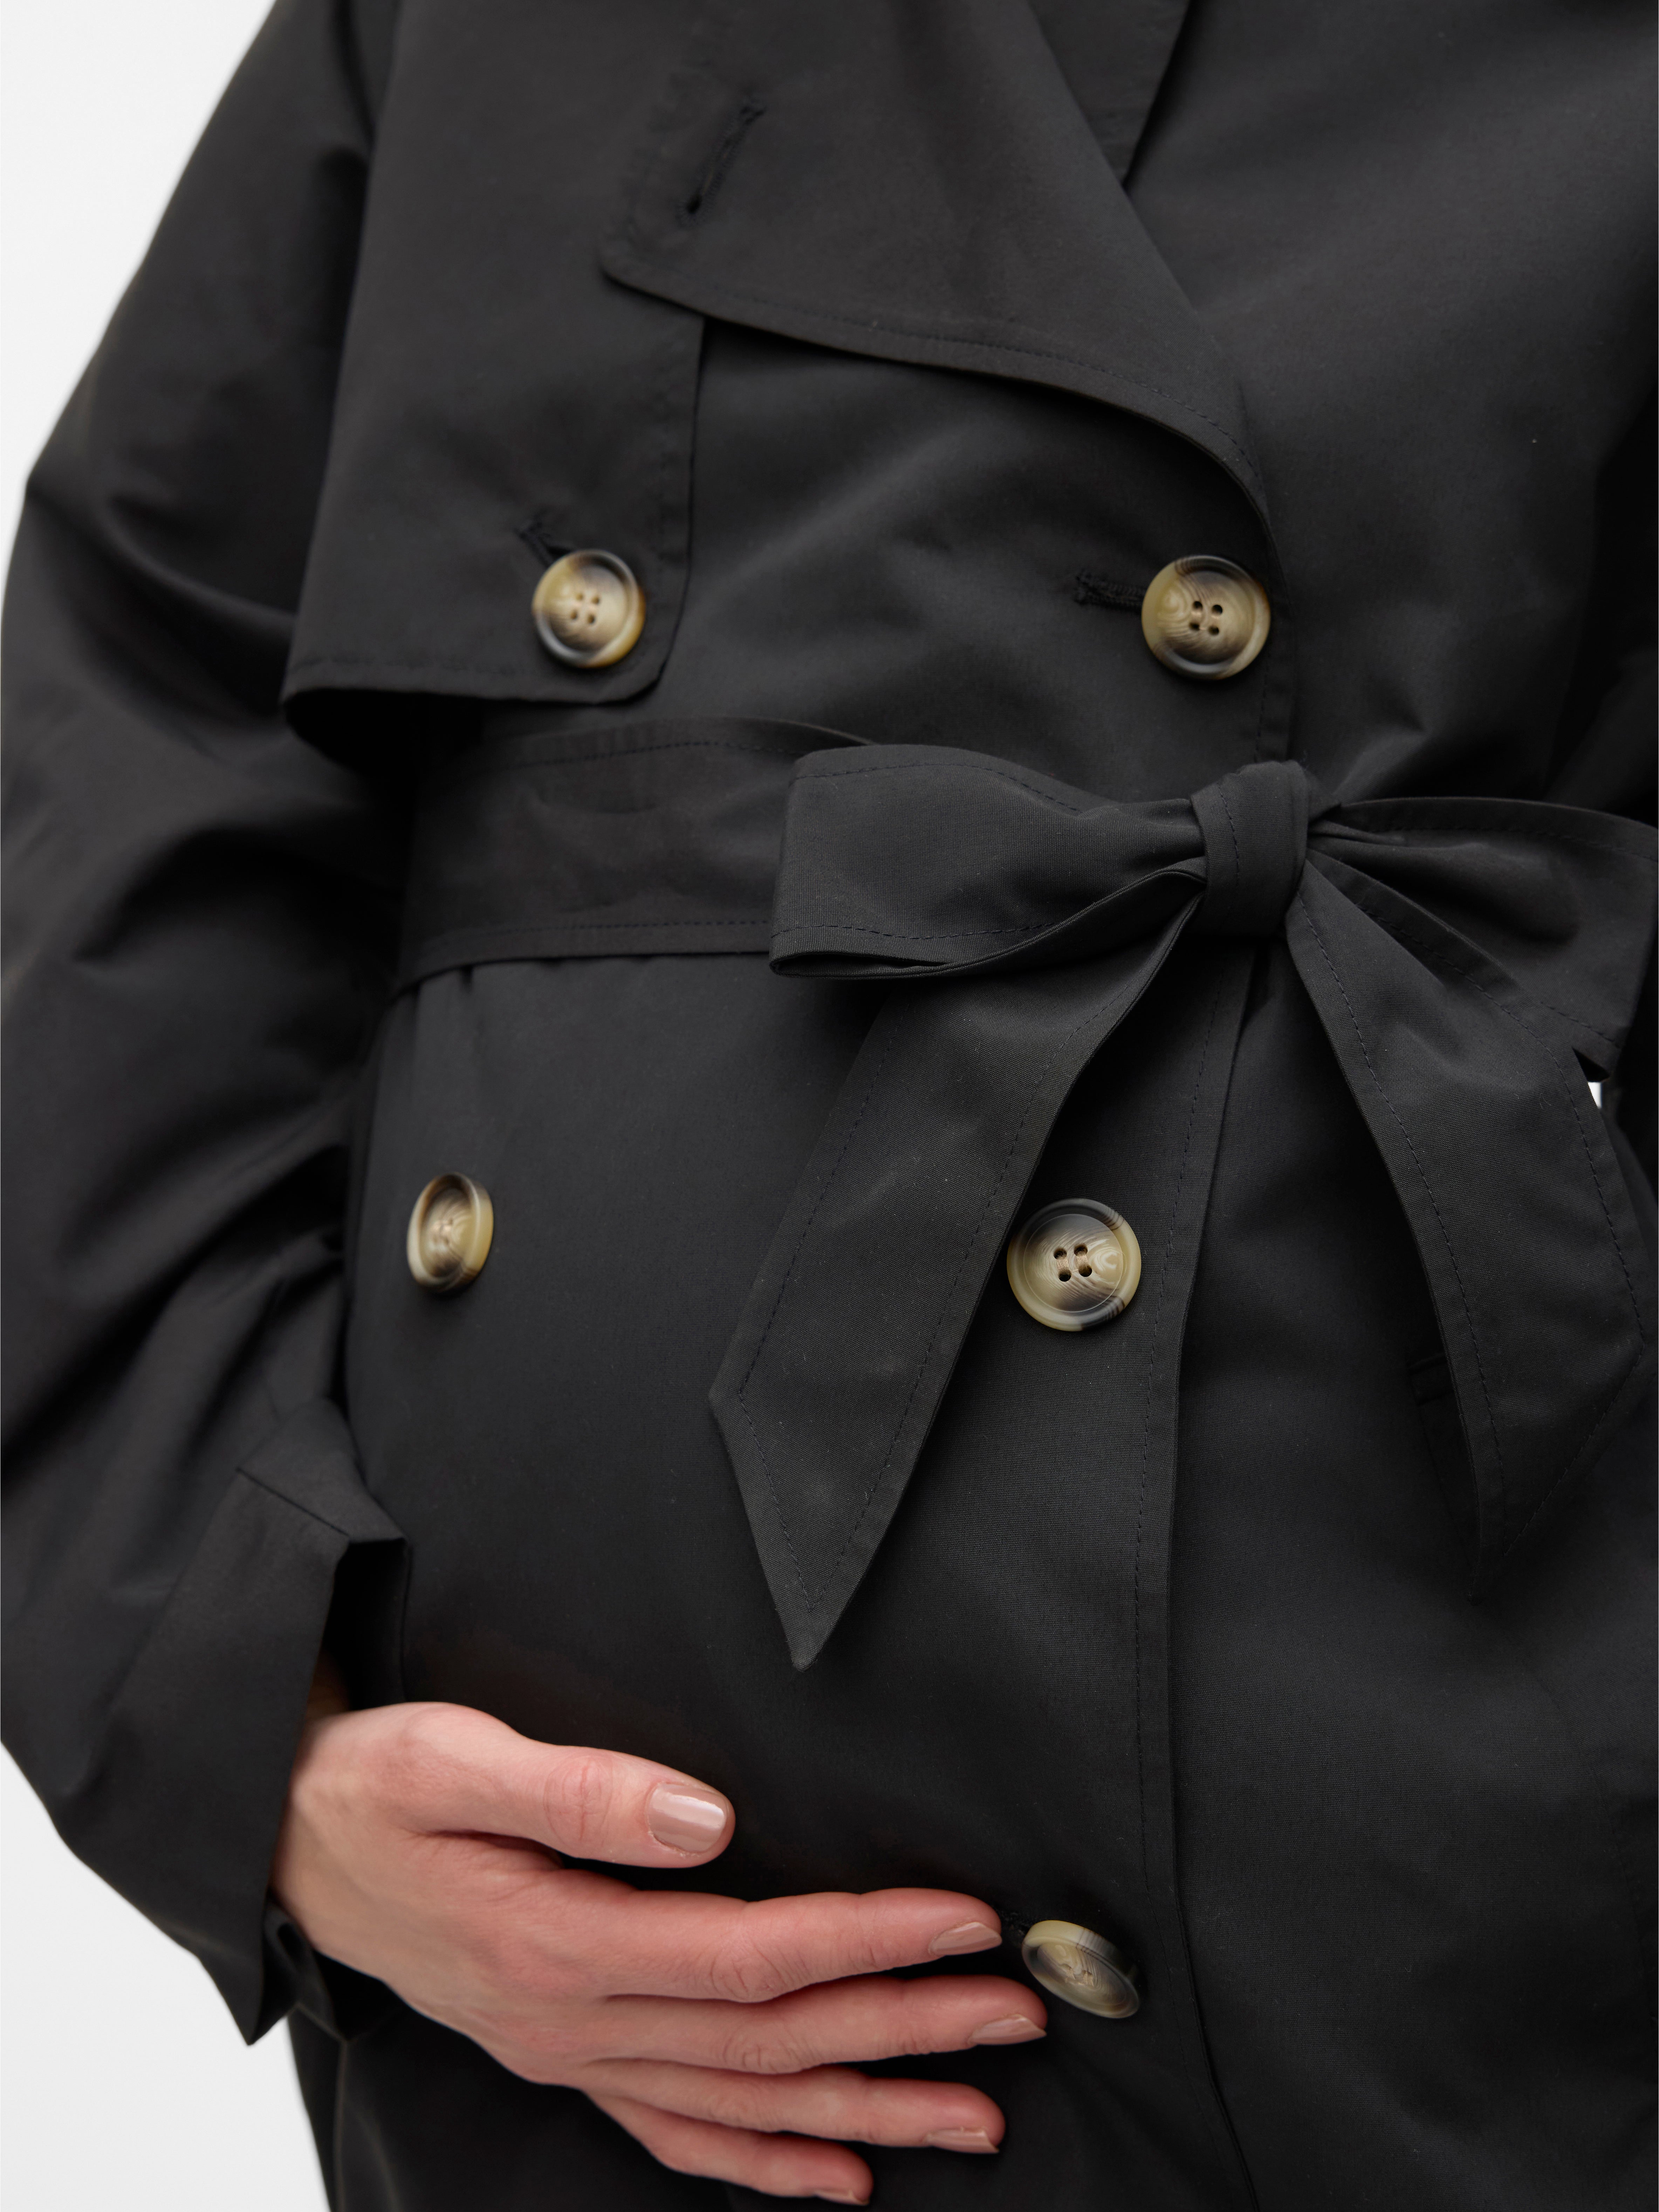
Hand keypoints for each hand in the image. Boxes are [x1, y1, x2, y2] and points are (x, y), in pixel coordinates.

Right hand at [272, 1693, 1045, 2201]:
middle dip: (904, 2028)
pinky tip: (836, 2177)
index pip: (754, 1954)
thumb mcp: (452, 1761)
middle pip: (773, 2039)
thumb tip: (709, 1816)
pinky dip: (764, 2163)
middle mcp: (579, 2019)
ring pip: (746, 2100)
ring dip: (865, 2108)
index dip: (866, 1939)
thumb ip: (580, 1791)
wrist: (288, 1846)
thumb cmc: (374, 1791)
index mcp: (563, 1944)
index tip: (962, 1922)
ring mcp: (574, 2051)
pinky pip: (680, 2131)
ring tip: (973, 2117)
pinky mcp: (567, 2052)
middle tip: (1015, 2020)